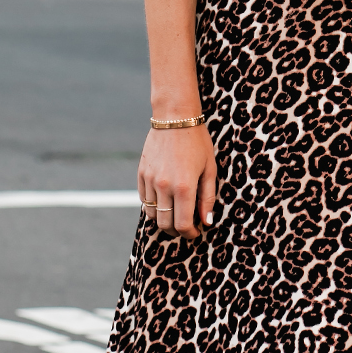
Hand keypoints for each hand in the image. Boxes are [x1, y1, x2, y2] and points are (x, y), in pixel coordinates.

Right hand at [137, 125, 216, 240]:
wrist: (175, 118)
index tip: (195, 233)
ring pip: (152, 214)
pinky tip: (164, 202)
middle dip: (176, 231)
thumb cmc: (198, 142)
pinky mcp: (141, 174)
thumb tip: (206, 222)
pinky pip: (144, 199)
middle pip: (165, 224)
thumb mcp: (210, 169)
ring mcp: (150, 180)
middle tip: (186, 227)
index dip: (189, 234)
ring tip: (175, 214)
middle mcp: (164, 186)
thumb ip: (208, 198)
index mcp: (184, 187)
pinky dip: (153, 206)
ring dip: (163, 220)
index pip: (182, 225)